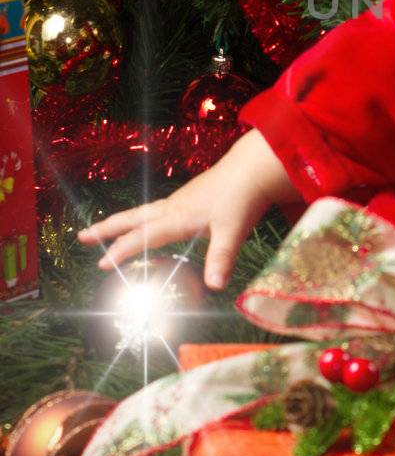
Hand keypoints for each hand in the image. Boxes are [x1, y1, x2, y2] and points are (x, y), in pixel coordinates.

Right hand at [77, 129, 298, 289]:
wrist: (252, 169)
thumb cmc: (241, 199)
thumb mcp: (232, 231)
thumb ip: (221, 258)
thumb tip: (214, 286)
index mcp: (177, 218)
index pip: (142, 237)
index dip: (121, 251)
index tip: (102, 265)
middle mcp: (172, 208)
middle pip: (132, 218)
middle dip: (106, 228)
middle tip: (81, 237)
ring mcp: (179, 201)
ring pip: (142, 212)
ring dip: (121, 221)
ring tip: (102, 230)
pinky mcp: (188, 198)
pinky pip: (154, 210)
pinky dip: (139, 218)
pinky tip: (144, 223)